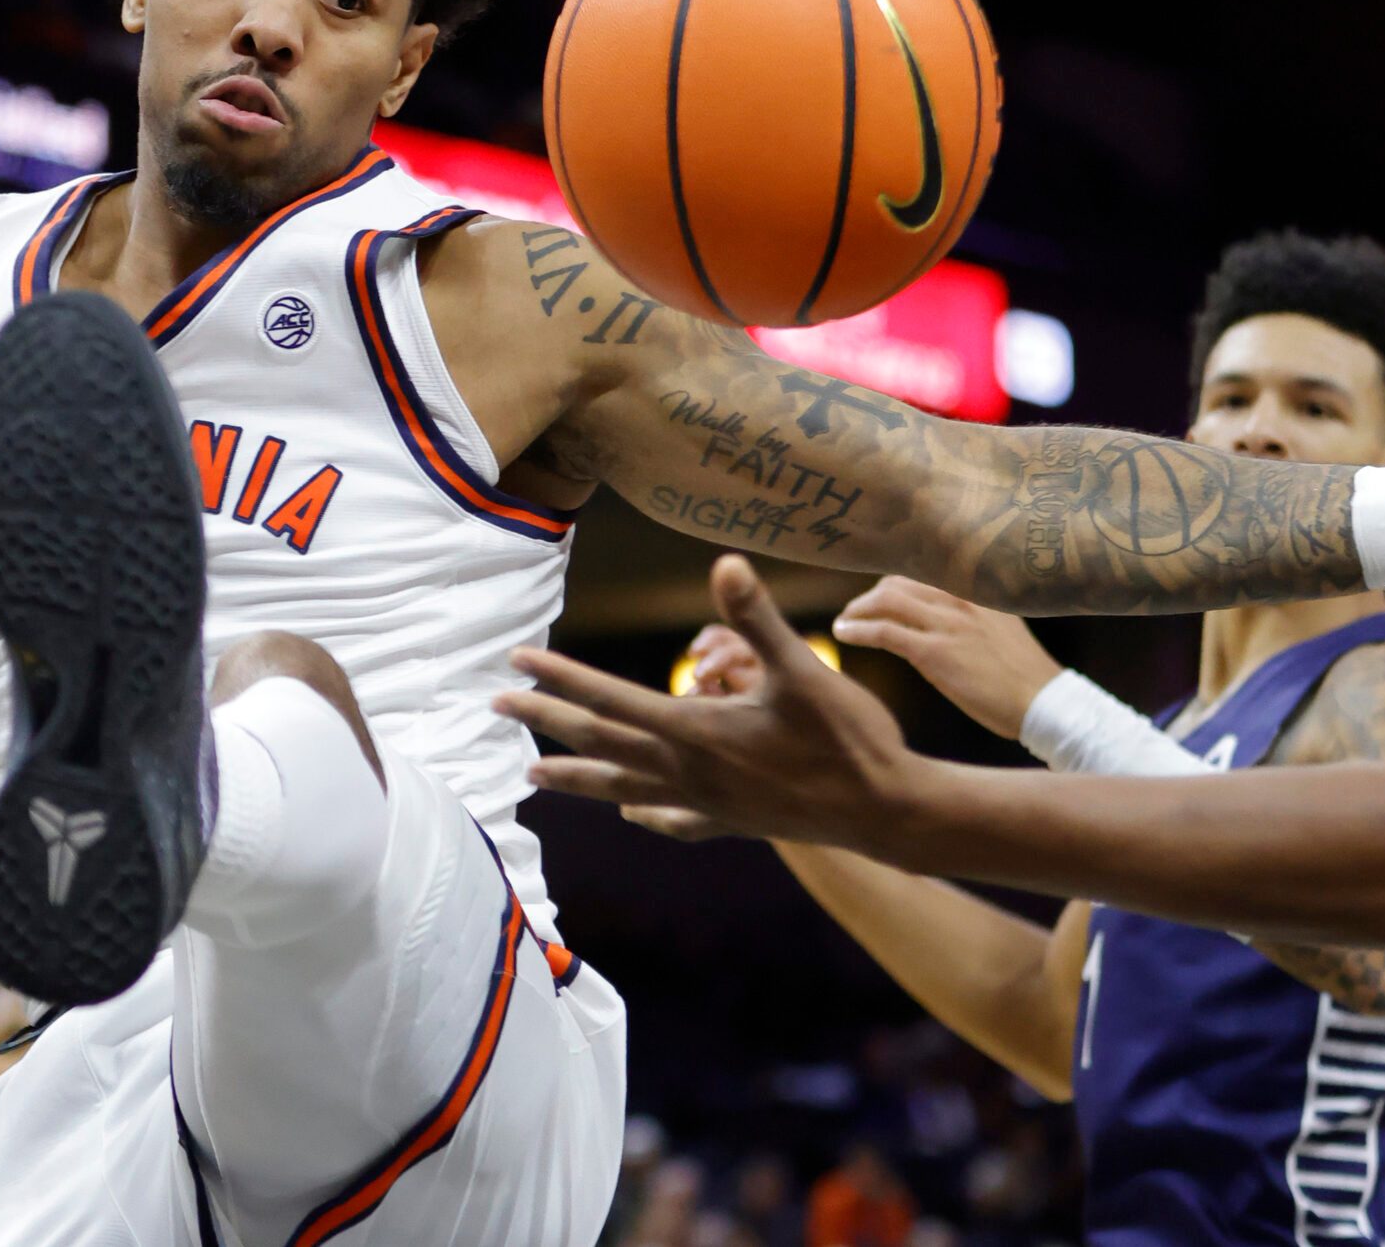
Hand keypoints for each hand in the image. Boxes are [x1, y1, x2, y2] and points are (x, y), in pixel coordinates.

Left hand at [496, 555, 912, 849]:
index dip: (561, 677)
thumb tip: (725, 563)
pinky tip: (631, 814)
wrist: (888, 814)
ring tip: (531, 776)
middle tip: (496, 704)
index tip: (517, 661)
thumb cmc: (850, 739)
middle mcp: (689, 774)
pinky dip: (643, 812)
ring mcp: (707, 804)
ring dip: (575, 777)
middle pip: (601, 744)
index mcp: (697, 733)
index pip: (610, 700)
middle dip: (547, 720)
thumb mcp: (805, 669)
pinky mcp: (731, 821)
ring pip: (623, 788)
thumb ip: (759, 618)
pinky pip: (672, 819)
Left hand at [831, 577, 1060, 739]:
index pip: (923, 574)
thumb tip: (945, 623)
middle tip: (856, 612)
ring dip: (857, 611)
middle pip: (898, 583)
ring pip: (885, 601)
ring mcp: (947, 624)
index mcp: (977, 592)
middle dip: (870, 597)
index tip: (878, 596)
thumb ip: (974, 619)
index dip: (894, 584)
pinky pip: (883, 632)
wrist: (1046, 703)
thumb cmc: (1027, 677)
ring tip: (845, 623)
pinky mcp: (935, 652)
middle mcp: (960, 599)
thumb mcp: (1002, 631)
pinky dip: (857, 630)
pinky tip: (845, 634)